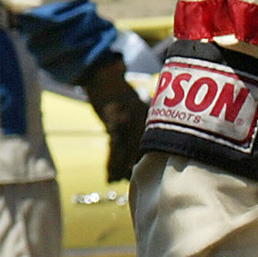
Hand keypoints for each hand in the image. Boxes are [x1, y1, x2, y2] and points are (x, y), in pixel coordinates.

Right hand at [82, 53, 151, 186]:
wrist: (103, 74)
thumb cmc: (117, 89)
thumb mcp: (136, 104)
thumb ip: (141, 121)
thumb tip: (142, 141)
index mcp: (151, 115)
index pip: (155, 142)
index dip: (151, 159)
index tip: (147, 172)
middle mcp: (144, 119)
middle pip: (144, 150)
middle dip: (138, 167)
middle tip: (133, 181)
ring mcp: (130, 122)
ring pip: (130, 153)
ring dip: (124, 170)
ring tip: (120, 182)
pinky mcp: (114, 123)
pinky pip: (115, 150)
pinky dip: (112, 165)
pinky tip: (110, 176)